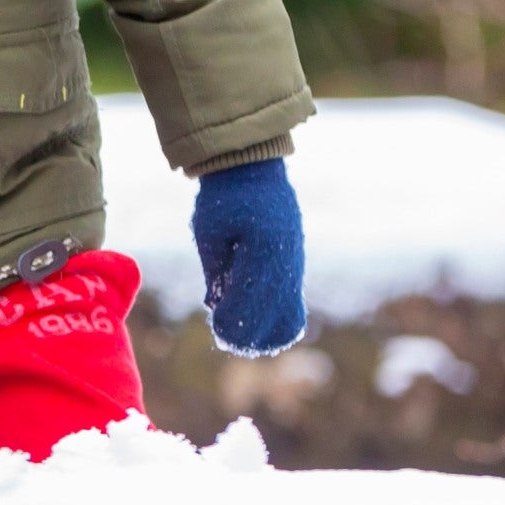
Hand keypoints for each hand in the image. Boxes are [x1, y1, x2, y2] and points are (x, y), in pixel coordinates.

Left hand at [192, 158, 306, 356]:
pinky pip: (293, 304)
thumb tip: (215, 306)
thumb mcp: (209, 231)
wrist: (253, 169)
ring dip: (266, 331)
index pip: (252, 302)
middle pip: (275, 317)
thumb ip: (215, 270)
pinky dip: (275, 319)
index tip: (218, 328)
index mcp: (264, 250)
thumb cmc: (224, 197)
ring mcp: (295, 265)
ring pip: (290, 316)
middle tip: (226, 335)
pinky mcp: (294, 266)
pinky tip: (253, 321)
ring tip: (239, 331)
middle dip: (250, 334)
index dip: (235, 322)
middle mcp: (287, 261)